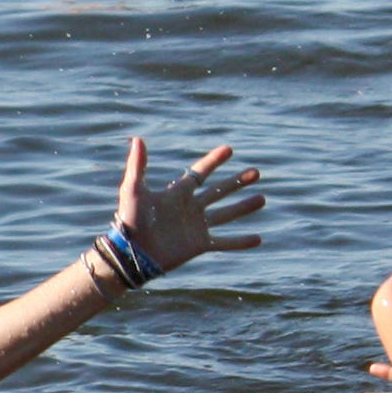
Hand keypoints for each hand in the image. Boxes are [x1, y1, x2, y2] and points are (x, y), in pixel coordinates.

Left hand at [118, 139, 263, 270]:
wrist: (131, 253)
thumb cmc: (129, 220)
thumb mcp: (133, 190)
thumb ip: (138, 165)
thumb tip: (138, 139)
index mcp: (177, 193)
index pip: (200, 173)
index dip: (214, 161)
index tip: (229, 149)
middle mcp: (190, 208)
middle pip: (218, 191)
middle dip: (237, 182)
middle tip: (256, 172)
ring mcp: (196, 227)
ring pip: (226, 214)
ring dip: (244, 207)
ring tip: (262, 199)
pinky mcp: (200, 245)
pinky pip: (225, 243)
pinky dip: (241, 242)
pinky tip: (258, 239)